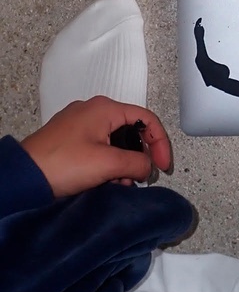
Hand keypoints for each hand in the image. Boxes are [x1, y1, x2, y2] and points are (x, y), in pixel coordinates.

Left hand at [21, 96, 171, 196]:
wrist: (23, 177)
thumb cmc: (64, 164)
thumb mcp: (109, 164)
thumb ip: (138, 163)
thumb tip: (148, 167)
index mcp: (105, 109)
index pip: (147, 120)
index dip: (161, 143)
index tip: (163, 167)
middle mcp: (94, 110)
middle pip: (133, 130)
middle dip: (141, 155)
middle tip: (141, 177)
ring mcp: (81, 123)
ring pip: (117, 140)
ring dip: (125, 163)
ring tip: (120, 183)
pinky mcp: (72, 138)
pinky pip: (101, 146)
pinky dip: (110, 163)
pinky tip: (106, 180)